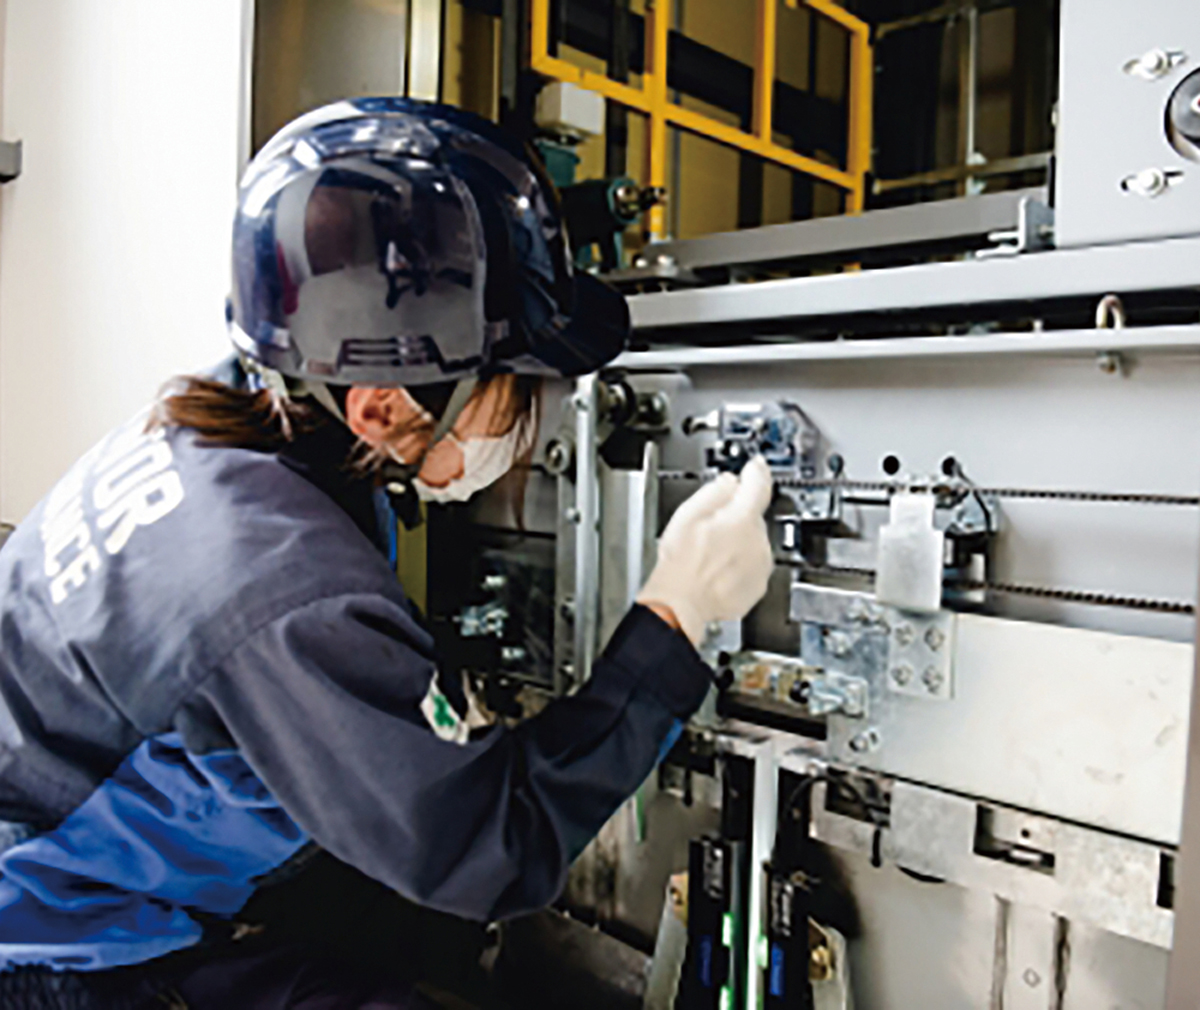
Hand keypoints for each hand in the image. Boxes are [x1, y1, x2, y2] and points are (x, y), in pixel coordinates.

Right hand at [636, 456, 774, 645]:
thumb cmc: (680, 563)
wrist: (681, 604)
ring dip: (738, 543)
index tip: (756, 466)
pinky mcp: (758, 585)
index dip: (757, 471)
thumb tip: (729, 482)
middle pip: (753, 517)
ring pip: (754, 542)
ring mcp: (760, 565)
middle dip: (736, 517)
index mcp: (742, 519)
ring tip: (710, 555)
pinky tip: (717, 570)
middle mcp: (758, 541)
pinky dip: (739, 565)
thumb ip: (714, 491)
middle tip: (710, 529)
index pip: (759, 485)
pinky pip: (752, 565)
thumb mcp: (687, 514)